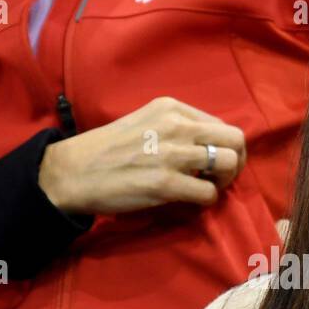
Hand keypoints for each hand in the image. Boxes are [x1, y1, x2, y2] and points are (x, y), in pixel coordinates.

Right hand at [38, 96, 244, 216]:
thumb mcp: (145, 121)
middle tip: (220, 177)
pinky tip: (192, 200)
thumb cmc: (108, 149)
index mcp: (171, 108)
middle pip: (234, 140)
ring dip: (224, 180)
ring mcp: (172, 154)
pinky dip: (206, 200)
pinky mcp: (166, 183)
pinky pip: (209, 192)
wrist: (74, 171)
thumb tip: (206, 145)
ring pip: (228, 163)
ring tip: (207, 188)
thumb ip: (176, 128)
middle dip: (235, 161)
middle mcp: (176, 125)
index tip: (212, 161)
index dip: (223, 146)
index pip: (221, 124)